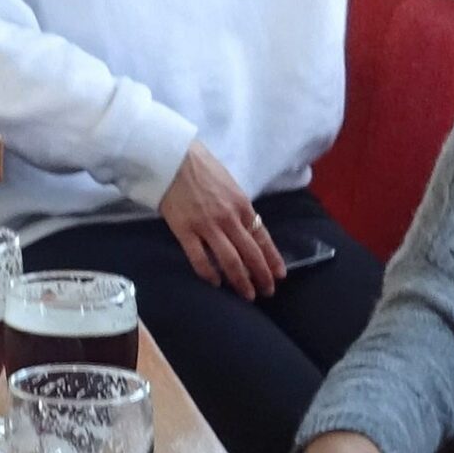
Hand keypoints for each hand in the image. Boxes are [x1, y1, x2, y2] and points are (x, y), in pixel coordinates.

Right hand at [157, 140, 284, 298]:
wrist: (174, 157)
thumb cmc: (202, 166)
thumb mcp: (230, 184)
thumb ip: (238, 206)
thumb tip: (246, 227)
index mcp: (242, 205)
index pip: (263, 238)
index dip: (272, 259)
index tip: (280, 275)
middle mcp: (229, 218)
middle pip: (250, 253)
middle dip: (261, 275)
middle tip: (267, 291)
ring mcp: (207, 226)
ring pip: (230, 260)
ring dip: (241, 281)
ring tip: (247, 295)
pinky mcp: (185, 230)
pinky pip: (199, 258)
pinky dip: (209, 273)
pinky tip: (215, 283)